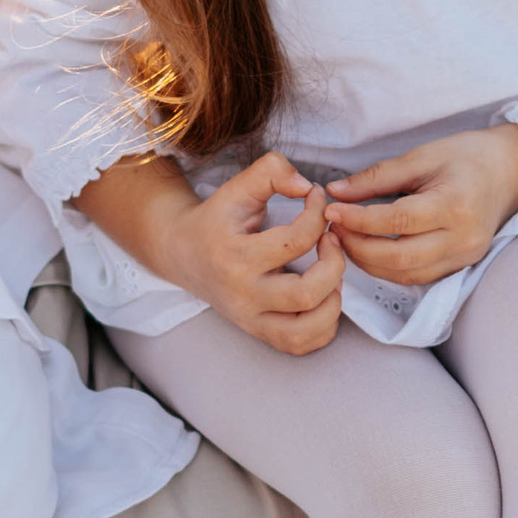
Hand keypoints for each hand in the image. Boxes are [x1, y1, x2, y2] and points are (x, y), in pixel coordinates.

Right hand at [148, 153, 347, 354]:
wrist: (183, 255)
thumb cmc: (216, 220)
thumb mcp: (237, 187)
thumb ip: (271, 172)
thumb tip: (307, 187)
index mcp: (235, 255)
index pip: (295, 241)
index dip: (318, 214)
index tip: (318, 200)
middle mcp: (242, 294)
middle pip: (306, 294)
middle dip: (334, 264)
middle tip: (331, 242)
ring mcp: (251, 319)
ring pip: (308, 329)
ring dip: (333, 300)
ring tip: (329, 274)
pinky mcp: (259, 333)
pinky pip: (303, 345)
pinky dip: (324, 325)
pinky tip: (322, 297)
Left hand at [324, 124, 517, 286]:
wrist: (510, 172)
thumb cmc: (467, 156)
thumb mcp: (421, 156)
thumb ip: (377, 177)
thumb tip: (336, 192)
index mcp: (454, 205)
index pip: (396, 222)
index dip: (358, 220)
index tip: (330, 211)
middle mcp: (462, 239)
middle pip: (399, 257)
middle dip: (358, 247)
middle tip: (332, 230)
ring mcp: (464, 257)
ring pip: (406, 275)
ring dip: (369, 263)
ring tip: (345, 240)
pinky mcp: (462, 266)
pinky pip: (418, 277)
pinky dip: (388, 269)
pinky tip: (369, 251)